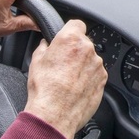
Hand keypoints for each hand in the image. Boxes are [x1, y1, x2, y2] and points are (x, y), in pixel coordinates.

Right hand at [24, 20, 107, 138]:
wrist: (55, 114)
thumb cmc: (45, 89)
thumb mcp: (36, 61)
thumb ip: (44, 47)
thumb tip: (46, 45)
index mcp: (70, 39)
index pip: (76, 24)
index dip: (70, 31)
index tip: (66, 38)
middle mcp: (87, 49)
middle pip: (84, 43)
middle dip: (75, 50)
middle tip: (62, 64)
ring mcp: (97, 65)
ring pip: (90, 59)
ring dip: (82, 66)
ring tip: (67, 80)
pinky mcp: (103, 80)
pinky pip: (96, 74)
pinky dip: (88, 78)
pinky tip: (75, 88)